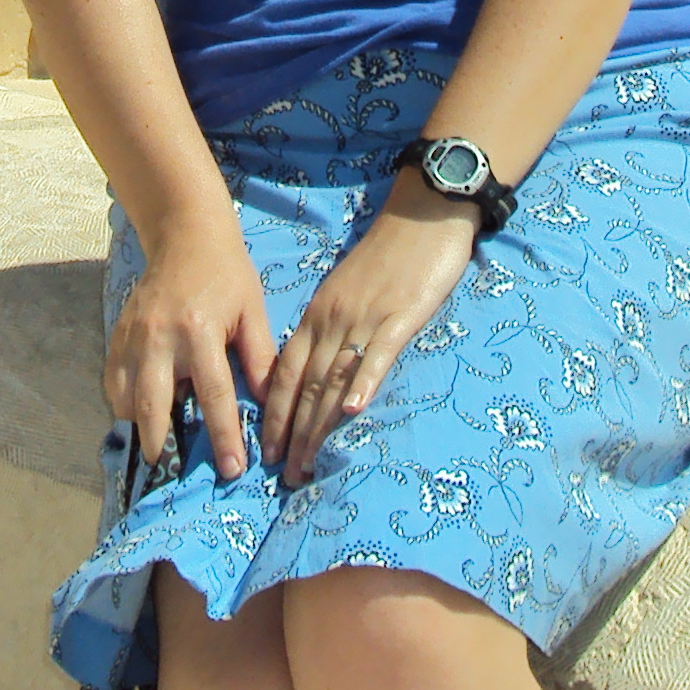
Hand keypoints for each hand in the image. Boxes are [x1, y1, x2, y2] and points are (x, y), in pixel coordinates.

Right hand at [106, 227, 276, 483]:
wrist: (185, 234)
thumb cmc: (227, 273)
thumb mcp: (253, 311)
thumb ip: (260, 359)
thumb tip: (271, 406)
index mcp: (200, 332)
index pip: (213, 396)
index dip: (224, 436)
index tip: (232, 469)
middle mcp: (160, 338)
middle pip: (154, 406)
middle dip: (163, 444)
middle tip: (175, 471)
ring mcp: (133, 337)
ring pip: (125, 397)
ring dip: (140, 426)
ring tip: (158, 445)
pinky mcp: (118, 334)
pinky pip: (112, 380)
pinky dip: (123, 403)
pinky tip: (139, 413)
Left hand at [261, 189, 476, 482]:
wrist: (422, 214)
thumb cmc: (389, 256)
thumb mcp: (348, 292)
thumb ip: (334, 328)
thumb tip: (322, 371)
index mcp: (318, 314)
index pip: (285, 371)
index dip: (274, 414)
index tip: (267, 451)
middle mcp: (332, 320)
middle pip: (304, 385)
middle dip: (291, 434)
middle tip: (283, 476)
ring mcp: (364, 318)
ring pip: (333, 379)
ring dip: (318, 426)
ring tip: (308, 464)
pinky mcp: (400, 316)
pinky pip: (377, 354)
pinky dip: (364, 383)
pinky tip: (355, 412)